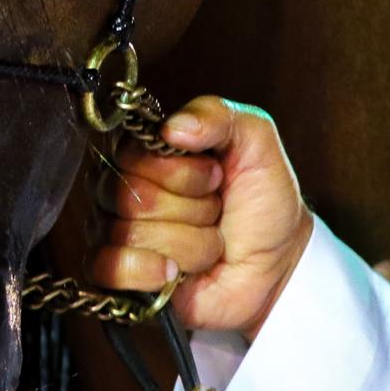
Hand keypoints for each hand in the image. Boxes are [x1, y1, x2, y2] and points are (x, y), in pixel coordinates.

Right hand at [88, 96, 312, 339]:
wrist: (279, 263)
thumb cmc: (262, 199)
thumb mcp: (255, 140)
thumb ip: (215, 114)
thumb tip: (172, 128)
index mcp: (148, 153)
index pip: (133, 153)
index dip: (180, 170)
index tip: (215, 175)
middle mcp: (126, 189)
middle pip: (129, 195)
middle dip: (191, 207)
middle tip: (216, 209)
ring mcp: (121, 233)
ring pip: (130, 233)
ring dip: (189, 242)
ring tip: (210, 241)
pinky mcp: (123, 276)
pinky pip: (109, 268)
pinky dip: (149, 269)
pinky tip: (175, 271)